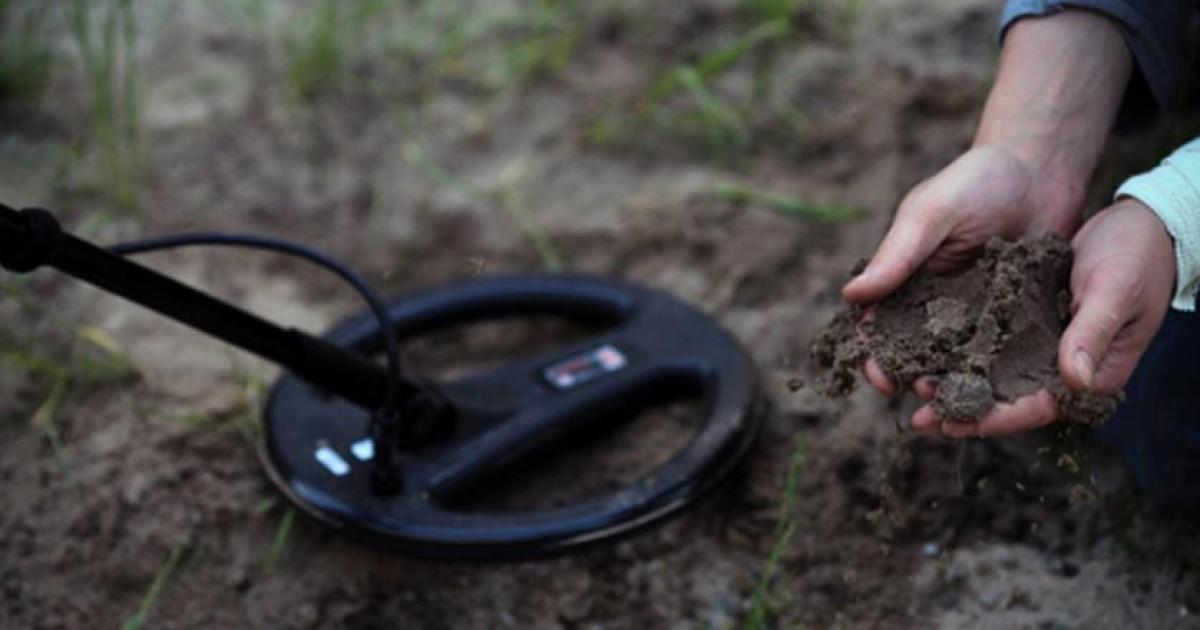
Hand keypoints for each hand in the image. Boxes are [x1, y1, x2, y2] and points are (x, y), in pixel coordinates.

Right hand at [845, 142, 1083, 400]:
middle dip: (917, 379)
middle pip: (918, 352)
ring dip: (957, 382)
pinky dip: (1002, 369)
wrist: (1041, 169)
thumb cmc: (977, 182)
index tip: (880, 378)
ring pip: (959, 358)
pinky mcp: (1015, 315)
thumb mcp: (931, 214)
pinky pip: (1005, 348)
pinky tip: (1008, 390)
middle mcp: (935, 302)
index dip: (875, 356)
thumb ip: (897, 255)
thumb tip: (850, 296)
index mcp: (903, 280)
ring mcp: (976, 311)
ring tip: (965, 401)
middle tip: (927, 398)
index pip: (879, 327)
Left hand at [910, 199, 1175, 436]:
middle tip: (920, 419)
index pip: (1040, 407)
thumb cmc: (1138, 256)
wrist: (1142, 224)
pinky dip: (964, 352)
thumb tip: (1072, 381)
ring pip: (997, 377)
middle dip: (965, 410)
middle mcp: (1066, 369)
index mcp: (1094, 373)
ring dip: (958, 384)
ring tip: (915, 389)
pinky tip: (929, 353)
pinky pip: (994, 346)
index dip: (997, 418)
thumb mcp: (1115, 291)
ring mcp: (1047, 348)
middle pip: (1010, 401)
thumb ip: (1092, 333)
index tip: (958, 423)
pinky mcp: (1032, 326)